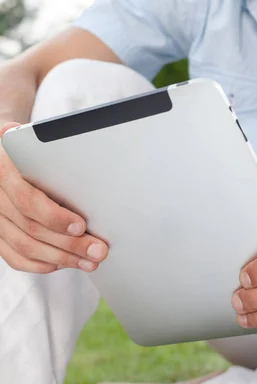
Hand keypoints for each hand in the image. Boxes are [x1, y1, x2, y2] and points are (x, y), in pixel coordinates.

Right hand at [0, 122, 107, 273]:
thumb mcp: (36, 142)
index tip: (81, 226)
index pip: (27, 200)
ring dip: (61, 258)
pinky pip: (15, 257)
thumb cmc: (27, 147)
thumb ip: (53, 150)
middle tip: (97, 250)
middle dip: (69, 244)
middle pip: (31, 228)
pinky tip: (63, 263)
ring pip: (25, 247)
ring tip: (89, 261)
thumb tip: (88, 157)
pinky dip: (40, 264)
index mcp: (4, 171)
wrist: (3, 153)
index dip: (55, 217)